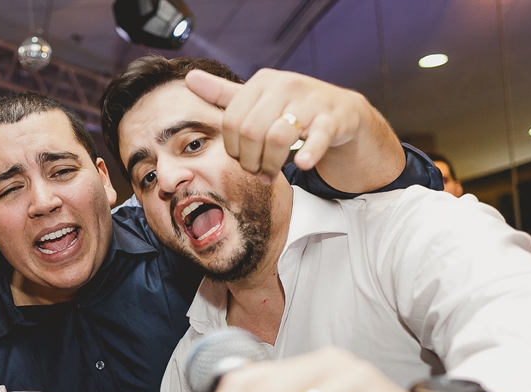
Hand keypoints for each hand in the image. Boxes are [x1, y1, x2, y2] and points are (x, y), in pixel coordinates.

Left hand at [185, 68, 402, 190]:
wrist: (341, 112)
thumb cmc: (291, 109)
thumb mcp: (257, 100)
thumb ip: (223, 94)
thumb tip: (189, 78)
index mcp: (262, 82)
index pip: (232, 121)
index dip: (232, 149)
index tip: (241, 160)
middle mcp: (285, 85)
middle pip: (251, 132)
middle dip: (250, 160)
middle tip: (257, 172)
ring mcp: (310, 100)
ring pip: (278, 137)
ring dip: (272, 164)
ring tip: (272, 174)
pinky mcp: (333, 117)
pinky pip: (317, 136)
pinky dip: (308, 152)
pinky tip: (302, 164)